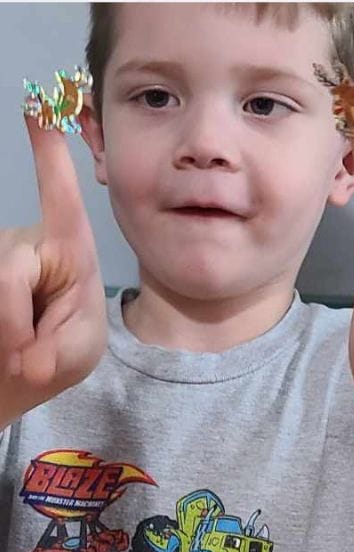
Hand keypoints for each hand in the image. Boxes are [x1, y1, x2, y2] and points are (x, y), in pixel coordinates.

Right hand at [0, 113, 105, 418]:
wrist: (30, 374)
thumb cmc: (62, 348)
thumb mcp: (76, 350)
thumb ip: (57, 350)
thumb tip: (27, 364)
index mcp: (66, 248)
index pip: (59, 195)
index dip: (49, 152)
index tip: (39, 105)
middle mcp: (24, 242)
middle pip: (9, 271)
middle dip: (16, 321)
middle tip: (29, 360)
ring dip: (6, 332)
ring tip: (19, 352)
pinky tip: (5, 347)